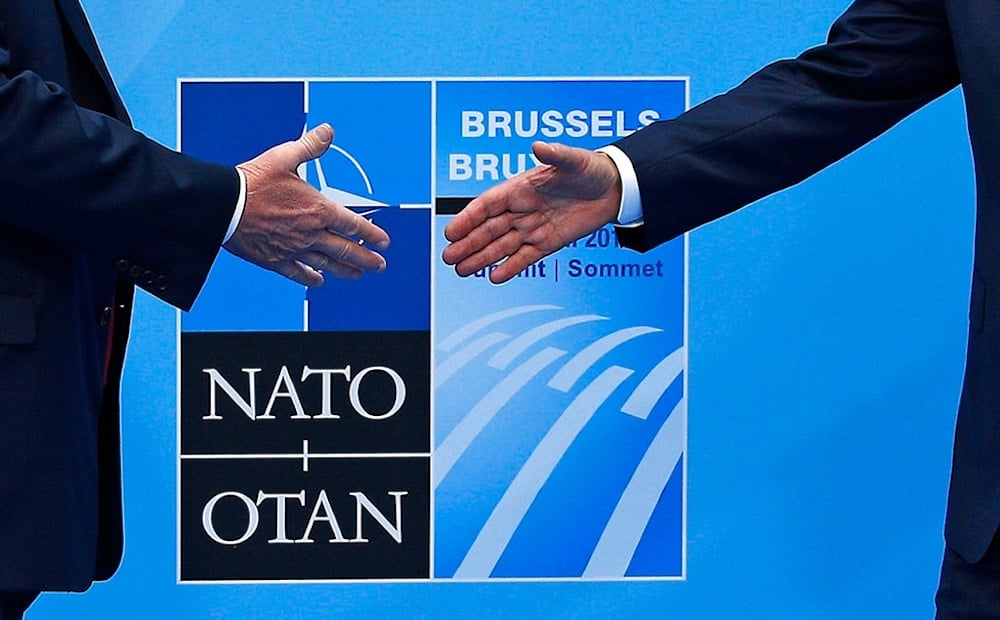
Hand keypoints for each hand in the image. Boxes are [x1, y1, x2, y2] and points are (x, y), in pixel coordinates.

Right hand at [224, 124, 389, 285]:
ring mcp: (294, 249)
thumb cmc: (253, 181)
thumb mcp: (284, 157)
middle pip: (346, 249)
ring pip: (327, 264)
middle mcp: (310, 233)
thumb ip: (310, 146)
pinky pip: (298, 273)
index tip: (383, 242)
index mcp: (318, 209)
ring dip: (345, 270)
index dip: (372, 234)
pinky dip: (310, 278)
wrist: (223, 205)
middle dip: (366, 258)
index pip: (353, 225)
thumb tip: (328, 131)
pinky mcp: (275, 260)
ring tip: (358, 274)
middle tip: (380, 265)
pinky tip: (319, 281)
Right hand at [442, 141, 621, 283]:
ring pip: (502, 246)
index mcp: (520, 187)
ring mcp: (533, 228)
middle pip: (488, 229)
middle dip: (468, 243)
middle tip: (448, 258)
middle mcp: (521, 209)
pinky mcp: (548, 243)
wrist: (614, 189)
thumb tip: (538, 146)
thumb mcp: (574, 160)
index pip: (487, 205)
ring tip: (461, 270)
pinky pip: (525, 257)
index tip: (452, 231)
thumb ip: (555, 155)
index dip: (468, 218)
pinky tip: (494, 277)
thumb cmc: (591, 169)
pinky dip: (511, 267)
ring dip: (481, 258)